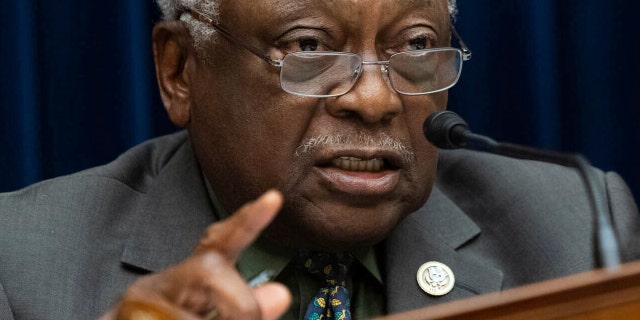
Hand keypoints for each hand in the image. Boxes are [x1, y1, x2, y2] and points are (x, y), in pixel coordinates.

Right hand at [100, 190, 290, 319]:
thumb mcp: (211, 318)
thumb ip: (243, 307)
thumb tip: (280, 294)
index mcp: (191, 280)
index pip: (222, 242)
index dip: (248, 221)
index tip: (273, 198)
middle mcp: (164, 281)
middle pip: (209, 269)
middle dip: (240, 306)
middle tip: (245, 318)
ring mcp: (139, 298)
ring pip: (186, 311)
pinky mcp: (119, 313)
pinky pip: (165, 318)